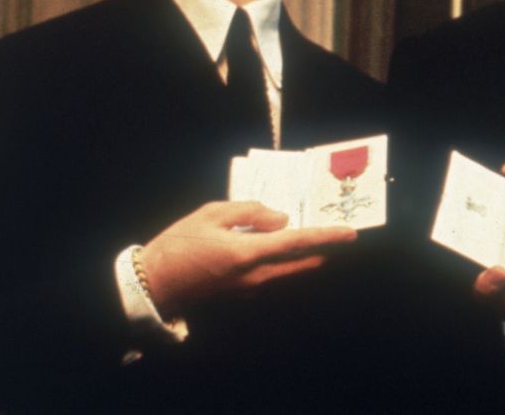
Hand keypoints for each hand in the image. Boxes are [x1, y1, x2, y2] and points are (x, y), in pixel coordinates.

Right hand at [138, 201, 355, 315]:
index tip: (350, 233)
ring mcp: (249, 288)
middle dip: (322, 251)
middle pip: (301, 264)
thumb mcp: (211, 214)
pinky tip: (279, 251)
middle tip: (337, 238)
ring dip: (304, 259)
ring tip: (312, 241)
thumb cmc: (179, 244)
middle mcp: (255, 275)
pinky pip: (273, 278)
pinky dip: (284, 265)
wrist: (154, 283)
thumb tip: (282, 219)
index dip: (327, 237)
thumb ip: (251, 212)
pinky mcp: (241, 293)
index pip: (298, 243)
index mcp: (248, 252)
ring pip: (289, 273)